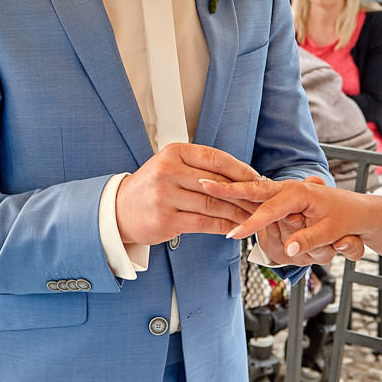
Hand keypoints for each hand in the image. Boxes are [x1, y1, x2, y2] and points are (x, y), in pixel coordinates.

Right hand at [115, 143, 260, 246]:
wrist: (119, 210)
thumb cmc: (152, 188)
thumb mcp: (171, 167)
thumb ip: (200, 168)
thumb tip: (241, 176)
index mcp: (174, 153)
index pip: (215, 158)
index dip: (240, 170)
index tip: (258, 179)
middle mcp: (168, 171)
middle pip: (217, 182)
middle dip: (244, 194)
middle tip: (262, 201)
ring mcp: (165, 196)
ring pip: (213, 204)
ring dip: (237, 212)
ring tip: (253, 217)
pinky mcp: (165, 220)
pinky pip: (204, 223)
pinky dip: (223, 226)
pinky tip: (235, 228)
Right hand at [206, 178, 366, 262]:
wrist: (358, 211)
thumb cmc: (347, 219)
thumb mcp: (332, 232)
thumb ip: (309, 240)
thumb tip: (289, 250)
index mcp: (302, 193)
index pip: (271, 210)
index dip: (251, 223)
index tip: (234, 234)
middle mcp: (291, 188)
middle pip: (255, 189)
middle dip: (229, 188)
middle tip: (205, 184)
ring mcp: (286, 191)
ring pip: (255, 190)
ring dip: (231, 188)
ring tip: (206, 183)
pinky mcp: (284, 196)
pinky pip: (260, 195)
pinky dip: (242, 193)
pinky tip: (224, 191)